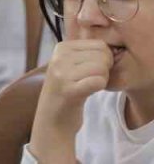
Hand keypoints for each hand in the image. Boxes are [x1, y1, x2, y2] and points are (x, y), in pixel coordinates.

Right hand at [27, 40, 112, 161]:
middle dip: (104, 70)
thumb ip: (85, 53)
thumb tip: (111, 47)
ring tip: (88, 87)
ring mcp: (62, 74)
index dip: (104, 59)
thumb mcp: (70, 65)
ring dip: (102, 80)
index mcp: (61, 48)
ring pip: (102, 69)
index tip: (93, 71)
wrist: (52, 118)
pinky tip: (88, 92)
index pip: (99, 44)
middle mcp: (59, 58)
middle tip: (91, 81)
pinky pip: (98, 82)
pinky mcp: (69, 90)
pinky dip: (99, 88)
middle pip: (103, 56)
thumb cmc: (67, 90)